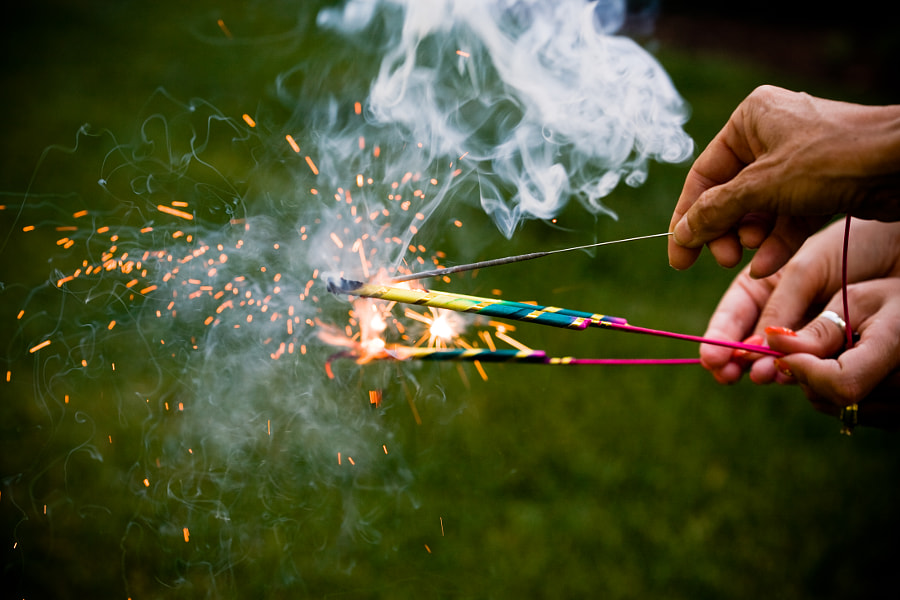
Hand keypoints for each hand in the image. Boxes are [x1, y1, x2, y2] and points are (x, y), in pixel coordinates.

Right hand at [668, 85, 899, 275]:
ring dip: (750, 239)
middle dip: (724, 231)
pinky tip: (765, 266)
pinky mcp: (819, 188)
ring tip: (748, 257)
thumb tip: (682, 234)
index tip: (679, 257)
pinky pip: (785, 219)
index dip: (687, 218)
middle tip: (723, 258)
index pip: (704, 175)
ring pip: (757, 211)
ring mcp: (796, 164)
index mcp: (750, 120)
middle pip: (728, 195)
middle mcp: (770, 138)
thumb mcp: (762, 186)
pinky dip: (775, 243)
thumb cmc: (834, 159)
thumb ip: (716, 211)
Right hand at [699, 219, 899, 384]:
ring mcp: (805, 334)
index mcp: (763, 285)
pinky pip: (809, 366)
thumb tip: (750, 348)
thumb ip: (779, 307)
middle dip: (734, 360)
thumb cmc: (855, 244)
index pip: (731, 315)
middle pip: (746, 342)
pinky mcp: (832, 351)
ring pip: (776, 359)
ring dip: (764, 369)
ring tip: (759, 376)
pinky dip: (798, 373)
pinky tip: (789, 376)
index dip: (718, 337)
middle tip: (726, 375)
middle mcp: (780, 313)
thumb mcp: (807, 268)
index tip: (711, 357)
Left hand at [768, 278, 899, 429]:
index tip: (783, 355)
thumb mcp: (856, 302)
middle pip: (835, 397)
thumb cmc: (891, 300)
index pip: (841, 383)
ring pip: (839, 409)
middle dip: (809, 374)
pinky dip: (838, 396)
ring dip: (821, 386)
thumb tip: (771, 343)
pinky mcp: (899, 416)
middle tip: (811, 349)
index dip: (805, 371)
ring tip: (836, 355)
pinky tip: (847, 370)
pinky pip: (855, 415)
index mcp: (896, 346)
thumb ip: (818, 329)